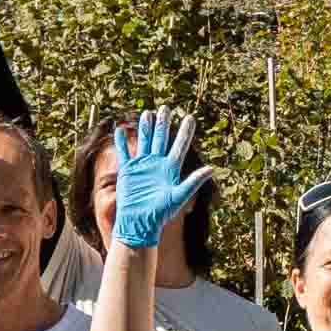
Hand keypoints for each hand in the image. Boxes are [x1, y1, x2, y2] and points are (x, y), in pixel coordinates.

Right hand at [108, 108, 202, 252]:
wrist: (140, 223)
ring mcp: (142, 166)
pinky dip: (121, 142)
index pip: (180, 145)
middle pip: (161, 138)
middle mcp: (157, 164)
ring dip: (145, 127)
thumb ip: (193, 182)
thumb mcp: (179, 196)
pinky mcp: (128, 171)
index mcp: (170, 168)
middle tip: (166, 108)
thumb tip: (211, 169)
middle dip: (164, 123)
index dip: (185, 132)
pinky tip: (119, 129)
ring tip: (148, 112)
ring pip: (144, 141)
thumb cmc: (161, 213)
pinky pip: (124, 153)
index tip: (190, 117)